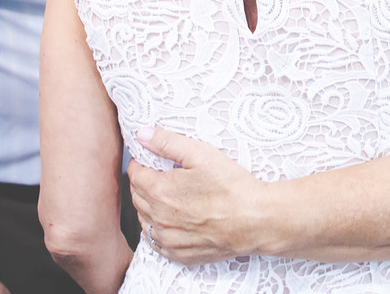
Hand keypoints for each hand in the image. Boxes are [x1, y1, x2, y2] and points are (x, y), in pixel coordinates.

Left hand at [129, 127, 266, 265]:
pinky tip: (166, 223)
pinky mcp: (179, 254)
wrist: (254, 220)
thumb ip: (167, 142)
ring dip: (147, 207)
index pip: (135, 175)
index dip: (139, 163)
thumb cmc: (230, 186)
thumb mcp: (200, 154)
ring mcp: (168, 239)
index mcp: (160, 191)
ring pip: (144, 221)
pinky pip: (156, 243)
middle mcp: (159, 218)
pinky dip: (156, 231)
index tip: (145, 159)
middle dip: (142, 184)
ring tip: (162, 197)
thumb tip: (142, 135)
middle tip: (154, 174)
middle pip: (137, 198)